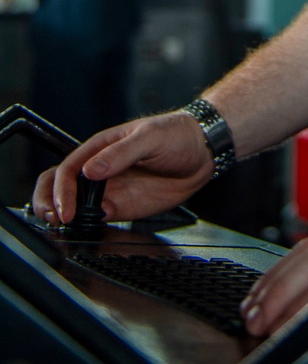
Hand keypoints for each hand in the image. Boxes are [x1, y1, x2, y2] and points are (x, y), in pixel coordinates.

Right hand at [32, 112, 214, 224]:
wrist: (202, 152)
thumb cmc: (176, 134)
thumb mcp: (150, 136)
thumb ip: (121, 153)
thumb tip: (91, 169)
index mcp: (100, 148)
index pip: (68, 169)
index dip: (61, 190)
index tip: (66, 208)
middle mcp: (99, 171)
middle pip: (59, 186)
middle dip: (48, 202)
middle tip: (55, 218)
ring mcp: (109, 190)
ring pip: (74, 205)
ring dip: (63, 216)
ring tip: (63, 226)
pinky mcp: (121, 207)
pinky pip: (96, 218)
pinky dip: (85, 226)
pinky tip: (87, 230)